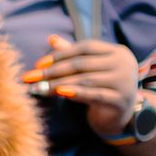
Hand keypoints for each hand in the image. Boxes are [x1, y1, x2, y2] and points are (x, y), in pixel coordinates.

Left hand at [21, 37, 143, 132]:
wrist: (120, 116)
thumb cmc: (102, 87)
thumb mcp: (90, 69)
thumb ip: (73, 54)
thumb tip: (51, 38)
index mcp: (118, 52)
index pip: (85, 47)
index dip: (60, 54)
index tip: (38, 64)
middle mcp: (124, 64)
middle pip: (82, 64)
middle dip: (53, 70)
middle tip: (31, 77)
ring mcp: (125, 83)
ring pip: (85, 80)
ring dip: (58, 83)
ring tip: (38, 88)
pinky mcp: (120, 100)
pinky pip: (94, 95)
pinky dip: (76, 93)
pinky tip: (59, 92)